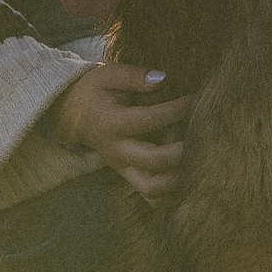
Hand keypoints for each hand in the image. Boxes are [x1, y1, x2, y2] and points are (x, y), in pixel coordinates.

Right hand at [56, 63, 189, 200]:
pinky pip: (149, 197)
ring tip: (196, 164)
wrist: (71, 114)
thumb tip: (163, 79)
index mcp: (112, 123)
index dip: (174, 110)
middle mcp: (117, 150)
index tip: (194, 99)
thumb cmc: (95, 91)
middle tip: (200, 139)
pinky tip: (187, 183)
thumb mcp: (108, 75)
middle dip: (179, 153)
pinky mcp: (128, 176)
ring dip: (176, 180)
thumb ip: (133, 76)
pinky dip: (169, 196)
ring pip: (150, 188)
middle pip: (151, 162)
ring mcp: (122, 168)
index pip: (147, 120)